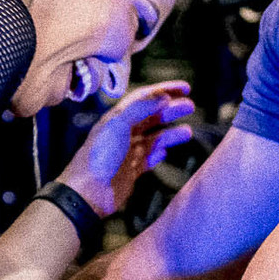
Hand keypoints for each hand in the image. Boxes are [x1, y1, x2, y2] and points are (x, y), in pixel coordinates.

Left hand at [64, 81, 193, 215]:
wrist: (88, 191)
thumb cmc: (100, 155)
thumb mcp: (118, 125)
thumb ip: (140, 109)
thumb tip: (163, 97)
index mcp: (117, 118)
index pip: (144, 98)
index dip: (164, 90)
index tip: (185, 88)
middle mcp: (122, 133)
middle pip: (151, 117)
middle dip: (171, 110)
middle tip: (190, 106)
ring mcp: (127, 152)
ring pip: (154, 138)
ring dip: (170, 134)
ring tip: (188, 132)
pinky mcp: (130, 171)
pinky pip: (148, 159)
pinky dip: (158, 154)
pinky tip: (165, 153)